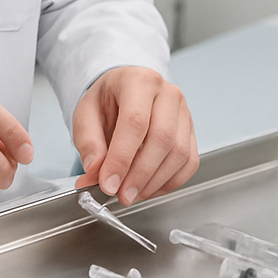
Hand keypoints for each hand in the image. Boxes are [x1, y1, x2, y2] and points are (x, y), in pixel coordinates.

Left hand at [72, 66, 198, 205]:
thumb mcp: (85, 114)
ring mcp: (183, 111)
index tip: (109, 184)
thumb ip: (88, 142)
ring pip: (179, 153)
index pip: (135, 122)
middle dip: (140, 175)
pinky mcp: (191, 130)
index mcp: (138, 81)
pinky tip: (149, 188)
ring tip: (132, 193)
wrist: (123, 92)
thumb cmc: (107, 101)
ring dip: (155, 182)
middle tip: (122, 195)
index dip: (122, 158)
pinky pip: (189, 162)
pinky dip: (170, 182)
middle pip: (162, 138)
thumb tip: (96, 170)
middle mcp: (167, 93)